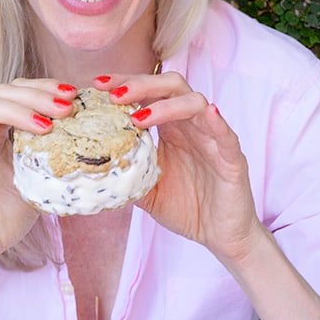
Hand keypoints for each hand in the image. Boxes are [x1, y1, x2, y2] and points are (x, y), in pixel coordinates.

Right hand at [0, 79, 73, 273]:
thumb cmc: (6, 218)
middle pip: (6, 91)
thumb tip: (88, 144)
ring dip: (15, 108)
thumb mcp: (39, 183)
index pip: (22, 93)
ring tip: (43, 125)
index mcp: (4, 131)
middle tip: (65, 108)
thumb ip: (53, 159)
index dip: (45, 89)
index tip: (73, 97)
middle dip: (38, 96)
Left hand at [95, 74, 261, 263]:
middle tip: (113, 95)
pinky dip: (215, 122)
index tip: (98, 85)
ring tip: (138, 118)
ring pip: (194, 103)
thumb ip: (125, 173)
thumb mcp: (146, 190)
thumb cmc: (187, 207)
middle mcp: (191, 125)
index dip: (125, 84)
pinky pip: (225, 134)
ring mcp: (212, 138)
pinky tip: (208, 113)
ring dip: (165, 105)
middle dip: (141, 85)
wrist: (219, 236)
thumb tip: (88, 168)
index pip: (148, 93)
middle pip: (170, 87)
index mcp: (171, 128)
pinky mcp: (231, 158)